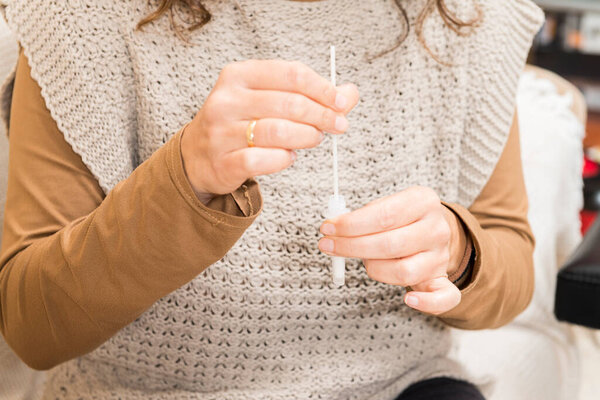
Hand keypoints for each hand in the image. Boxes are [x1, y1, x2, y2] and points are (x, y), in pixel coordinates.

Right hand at [181, 60, 358, 199]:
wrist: (198, 156)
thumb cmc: (240, 123)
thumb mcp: (268, 99)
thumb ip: (309, 95)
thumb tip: (350, 94)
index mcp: (238, 75)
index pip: (291, 74)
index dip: (322, 88)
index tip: (342, 102)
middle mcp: (226, 100)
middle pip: (289, 104)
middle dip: (321, 115)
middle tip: (339, 125)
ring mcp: (221, 132)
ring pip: (278, 132)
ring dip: (307, 136)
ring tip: (315, 138)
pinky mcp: (223, 162)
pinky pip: (264, 161)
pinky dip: (284, 159)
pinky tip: (289, 156)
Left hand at [318, 187, 466, 314]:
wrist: (432, 232)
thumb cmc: (400, 219)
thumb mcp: (387, 205)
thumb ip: (363, 215)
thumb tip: (333, 227)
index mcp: (423, 202)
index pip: (384, 215)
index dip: (351, 224)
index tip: (327, 228)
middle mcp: (436, 229)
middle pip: (390, 244)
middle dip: (352, 246)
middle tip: (328, 246)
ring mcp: (440, 257)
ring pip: (404, 271)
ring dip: (374, 269)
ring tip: (365, 261)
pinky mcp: (441, 280)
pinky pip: (443, 297)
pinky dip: (426, 303)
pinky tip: (407, 299)